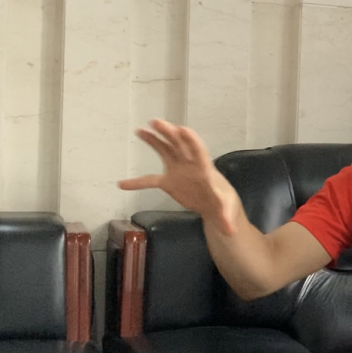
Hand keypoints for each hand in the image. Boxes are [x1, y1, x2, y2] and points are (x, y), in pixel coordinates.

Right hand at [119, 120, 242, 235]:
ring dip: (154, 140)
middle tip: (156, 122)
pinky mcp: (169, 182)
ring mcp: (179, 170)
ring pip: (165, 151)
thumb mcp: (228, 210)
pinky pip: (151, 180)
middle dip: (169, 133)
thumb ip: (226, 217)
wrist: (215, 206)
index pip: (199, 151)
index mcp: (205, 169)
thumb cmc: (224, 203)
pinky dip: (138, 182)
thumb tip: (229, 230)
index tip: (182, 129)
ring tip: (140, 130)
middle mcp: (190, 164)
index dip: (191, 141)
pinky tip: (122, 184)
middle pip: (180, 145)